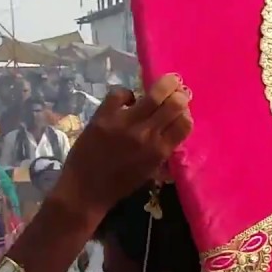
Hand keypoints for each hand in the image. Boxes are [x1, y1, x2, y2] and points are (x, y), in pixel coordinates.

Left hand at [51, 74, 192, 220]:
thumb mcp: (150, 172)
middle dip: (180, 95)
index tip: (183, 111)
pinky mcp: (103, 116)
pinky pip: (120, 93)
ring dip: (164, 85)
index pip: (185, 123)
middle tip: (179, 90)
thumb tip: (174, 131)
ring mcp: (124, 123)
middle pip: (174, 104)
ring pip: (152, 94)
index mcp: (160, 151)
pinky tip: (127, 100)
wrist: (85, 190)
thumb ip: (164, 151)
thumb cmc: (120, 185)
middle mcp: (146, 134)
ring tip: (167, 81)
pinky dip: (126, 93)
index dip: (186, 114)